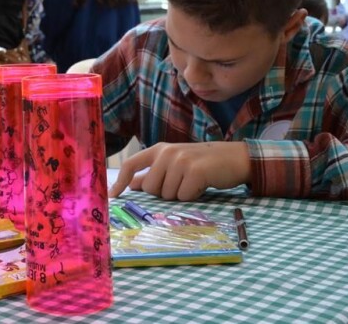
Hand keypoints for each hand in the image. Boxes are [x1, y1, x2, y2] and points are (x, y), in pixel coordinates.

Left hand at [108, 141, 250, 200]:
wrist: (235, 158)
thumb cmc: (202, 163)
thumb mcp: (174, 164)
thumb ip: (153, 173)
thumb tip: (130, 184)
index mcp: (158, 150)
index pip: (131, 164)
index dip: (119, 181)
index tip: (112, 195)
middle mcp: (167, 153)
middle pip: (150, 188)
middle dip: (164, 193)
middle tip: (181, 183)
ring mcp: (181, 161)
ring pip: (167, 195)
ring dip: (180, 194)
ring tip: (193, 182)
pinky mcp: (195, 172)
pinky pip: (184, 197)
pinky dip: (193, 196)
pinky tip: (202, 185)